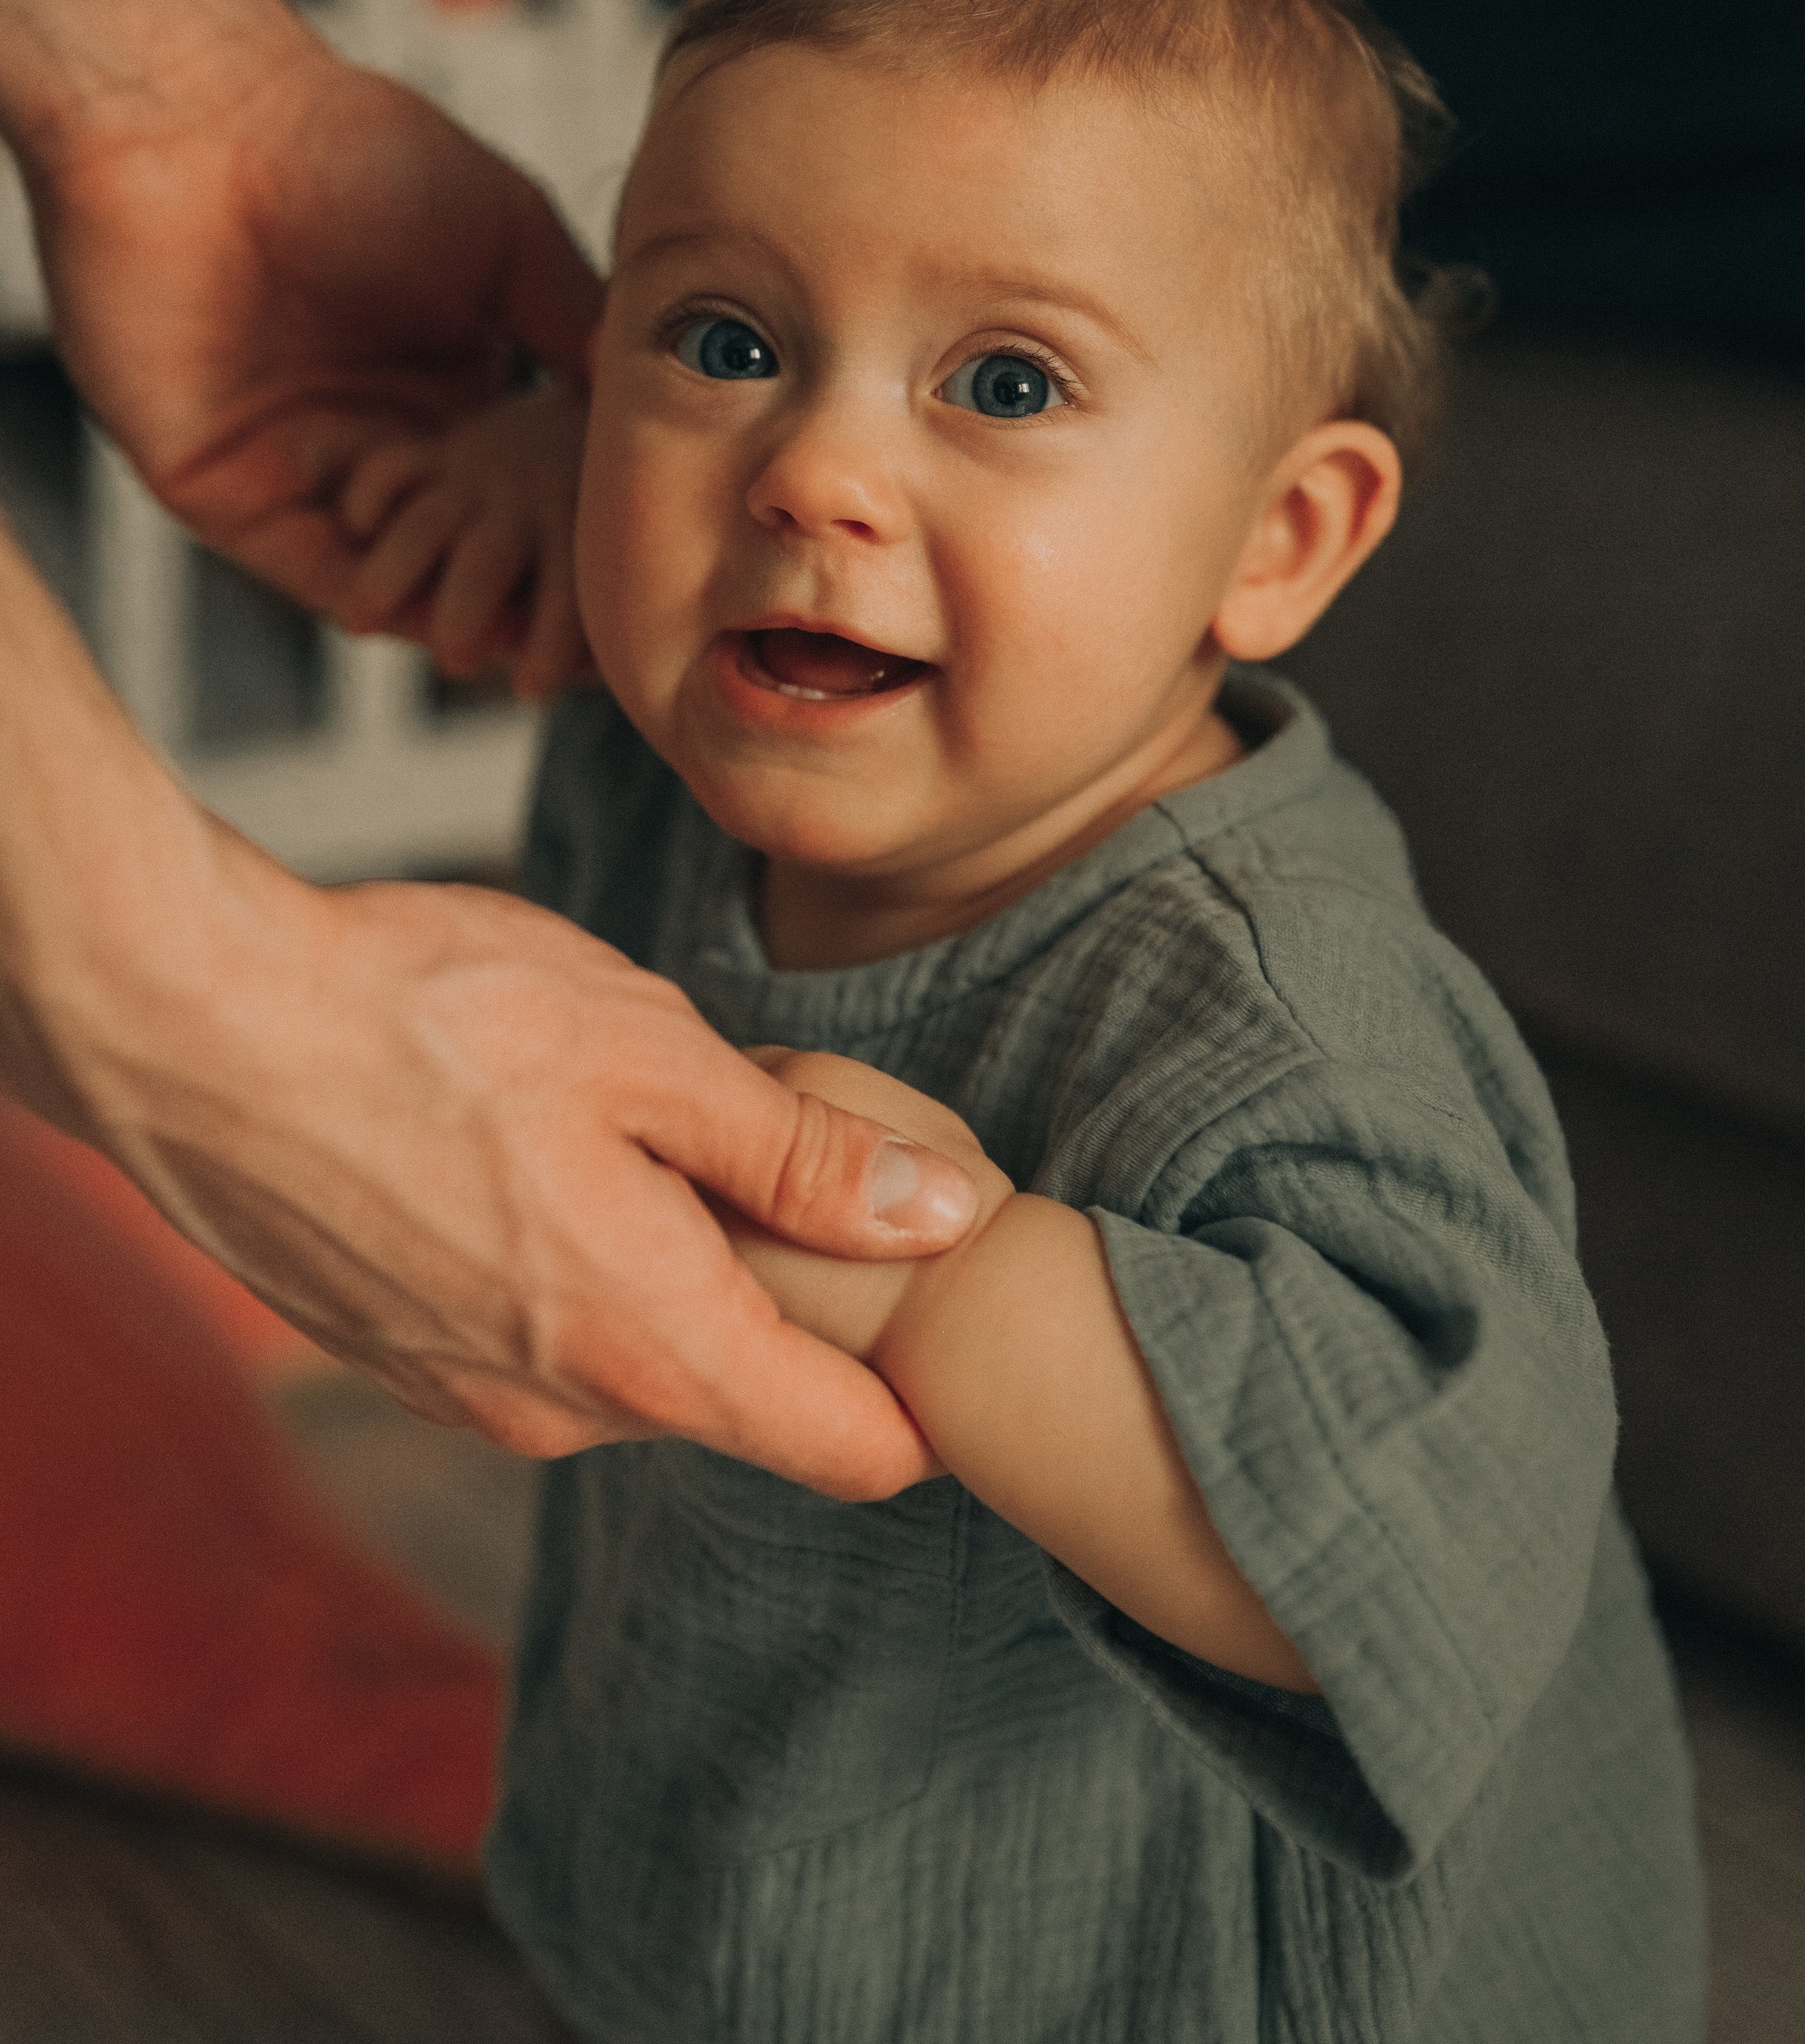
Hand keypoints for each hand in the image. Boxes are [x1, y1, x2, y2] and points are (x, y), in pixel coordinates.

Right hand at [1, 526, 983, 1499]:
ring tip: (647, 1126)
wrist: (191, 1027)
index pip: (850, 1449)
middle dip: (793, 1302)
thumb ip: (805, 1156)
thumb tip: (950, 1219)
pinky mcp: (403, 1359)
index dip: (926, 1396)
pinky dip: (582, 1271)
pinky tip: (546, 1150)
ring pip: (640, 1367)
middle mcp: (562, 1409)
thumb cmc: (424, 1016)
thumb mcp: (654, 1052)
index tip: (952, 1307)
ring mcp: (469, 1397)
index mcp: (651, 1342)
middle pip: (747, 1401)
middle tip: (782, 1148)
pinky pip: (544, 1345)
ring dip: (677, 1273)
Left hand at [40, 38, 603, 661]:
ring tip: (518, 646)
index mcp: (444, 382)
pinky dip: (370, 600)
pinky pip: (307, 569)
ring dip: (452, 612)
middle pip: (463, 549)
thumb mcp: (509, 236)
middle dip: (521, 600)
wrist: (202, 124)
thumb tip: (678, 398)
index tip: (639, 573)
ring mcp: (300, 468)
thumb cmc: (349, 148)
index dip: (575, 536)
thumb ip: (581, 323)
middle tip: (585, 645)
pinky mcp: (224, 491)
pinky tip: (429, 617)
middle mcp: (376, 433)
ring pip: (391, 573)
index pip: (521, 490)